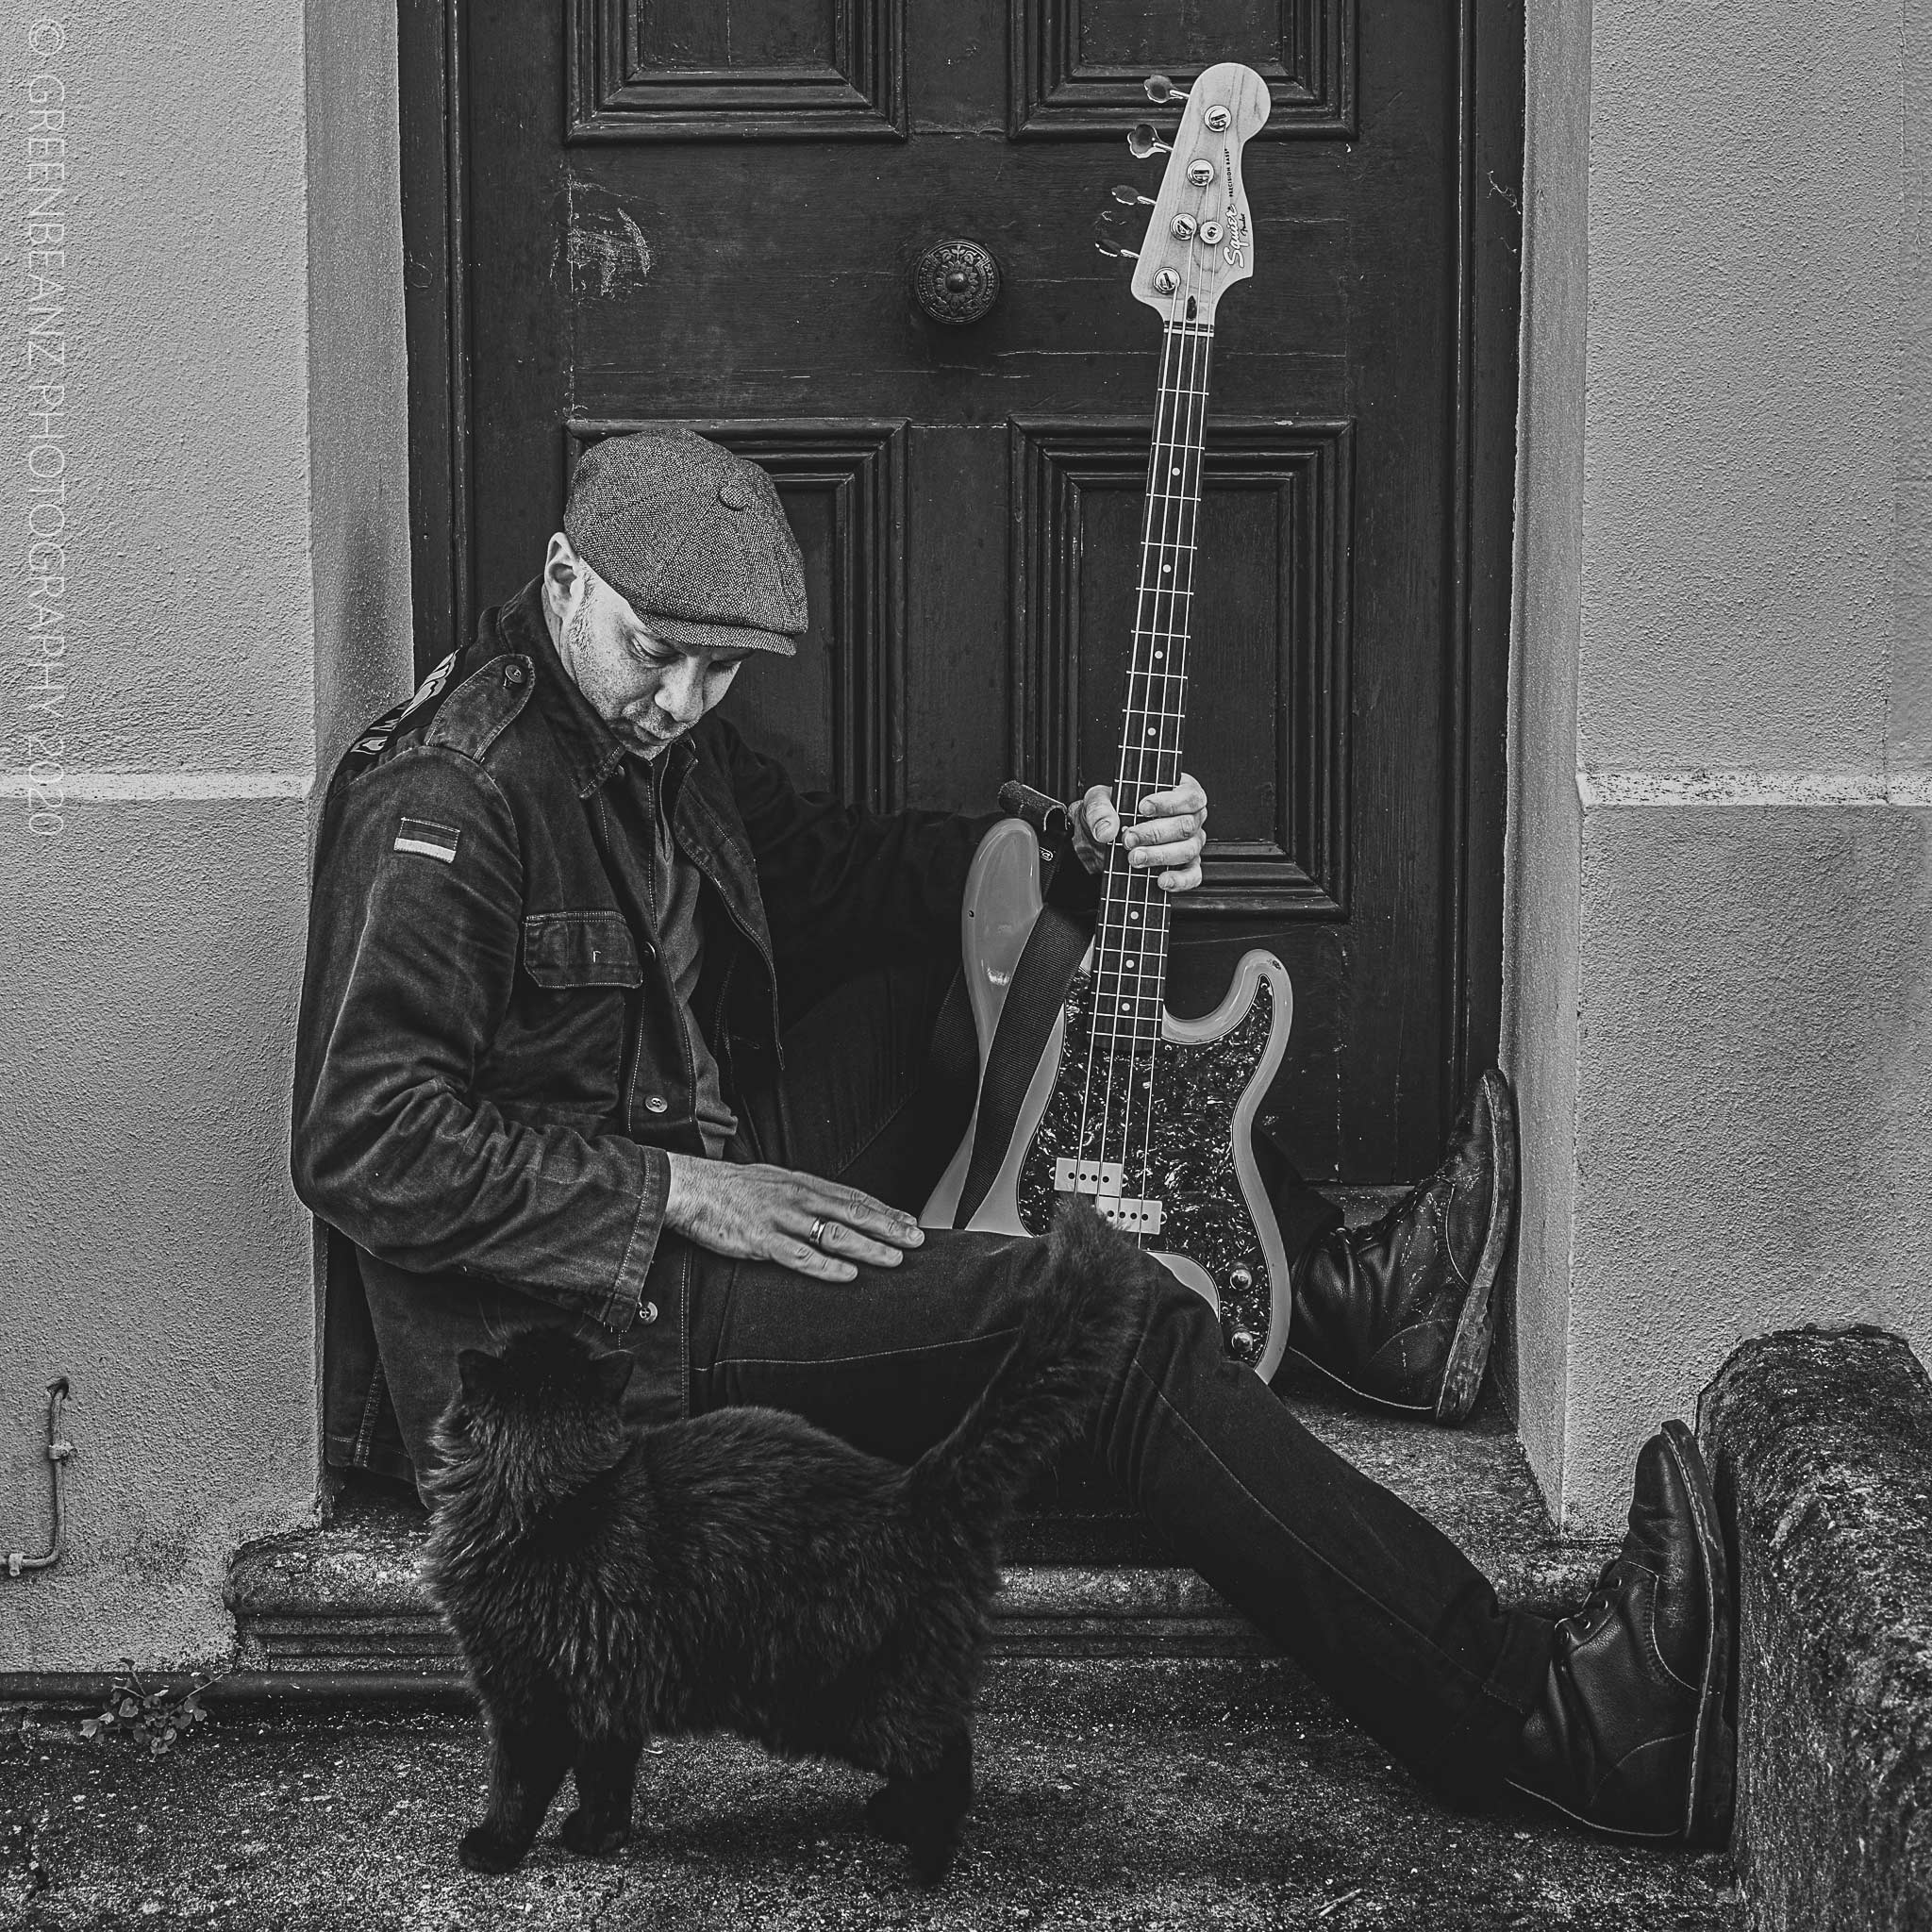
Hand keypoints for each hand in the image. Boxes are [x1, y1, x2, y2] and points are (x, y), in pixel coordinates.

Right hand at [662, 1153, 924, 1282]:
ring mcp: (781, 1219)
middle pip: (853, 1213)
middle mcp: (798, 1198)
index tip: (910, 1220)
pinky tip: (847, 1274)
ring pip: (834, 1233)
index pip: (854, 1197)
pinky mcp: (761, 1240)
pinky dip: (826, 1266)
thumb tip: (833, 1206)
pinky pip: (799, 1255)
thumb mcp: (775, 1182)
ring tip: (893, 1258)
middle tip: (916, 1239)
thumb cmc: (732, 1189)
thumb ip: (804, 1195)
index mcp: (803, 1184)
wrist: (692, 1188)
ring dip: (868, 1247)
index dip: (885, 1209)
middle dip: (889, 1227)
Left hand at [1070, 775, 1207, 891]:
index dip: (1170, 803)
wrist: (1099, 840)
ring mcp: (1190, 842)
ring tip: (1135, 858)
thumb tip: (1107, 829)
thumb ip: (1099, 810)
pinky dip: (1179, 880)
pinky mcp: (1185, 866)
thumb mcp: (1098, 801)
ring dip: (1160, 855)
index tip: (1143, 808)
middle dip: (1155, 834)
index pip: (1189, 795)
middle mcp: (1189, 816)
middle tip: (1129, 839)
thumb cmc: (1109, 813)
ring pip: (1189, 850)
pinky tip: (1161, 880)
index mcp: (1177, 791)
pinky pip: (1192, 875)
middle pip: (1187, 825)